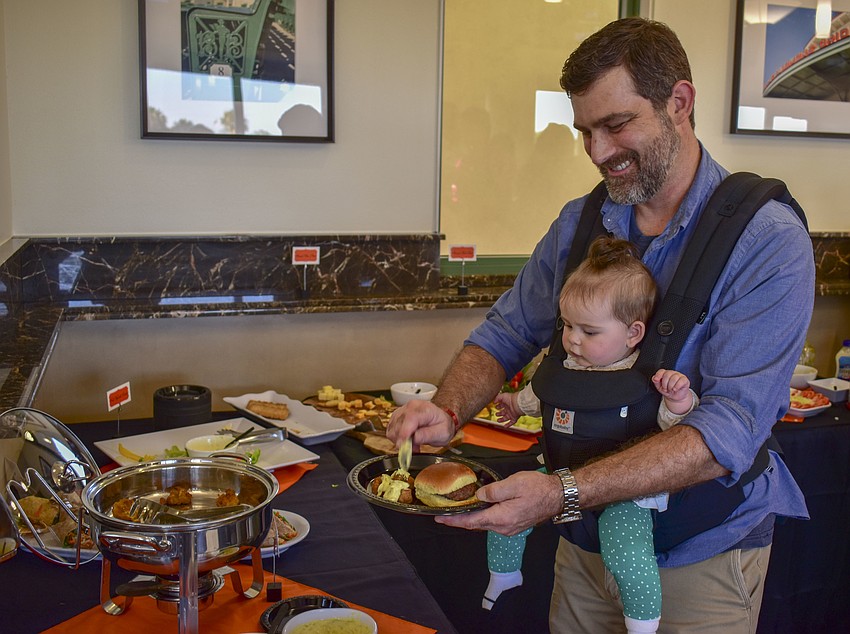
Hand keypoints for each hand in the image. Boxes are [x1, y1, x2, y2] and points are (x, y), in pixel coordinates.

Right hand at [387, 399, 455, 448]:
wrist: (441, 420)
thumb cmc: (442, 426)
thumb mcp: (442, 433)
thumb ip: (428, 435)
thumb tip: (414, 438)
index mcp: (424, 409)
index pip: (410, 418)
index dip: (404, 433)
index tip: (403, 446)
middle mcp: (411, 407)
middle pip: (398, 424)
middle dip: (404, 441)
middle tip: (414, 448)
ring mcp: (403, 410)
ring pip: (392, 428)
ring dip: (400, 440)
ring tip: (413, 444)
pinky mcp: (397, 416)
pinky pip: (390, 429)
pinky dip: (396, 438)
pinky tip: (407, 440)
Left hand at [435, 470, 562, 534]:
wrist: (558, 496)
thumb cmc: (538, 488)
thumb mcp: (513, 484)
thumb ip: (493, 491)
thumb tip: (478, 495)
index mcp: (501, 518)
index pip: (471, 522)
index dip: (453, 520)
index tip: (439, 518)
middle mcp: (504, 527)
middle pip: (476, 524)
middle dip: (459, 519)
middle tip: (444, 513)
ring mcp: (509, 528)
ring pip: (485, 523)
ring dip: (471, 518)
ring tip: (458, 509)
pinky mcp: (514, 524)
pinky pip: (493, 522)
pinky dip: (483, 517)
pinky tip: (479, 508)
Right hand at [493, 392, 521, 425]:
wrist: (517, 403)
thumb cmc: (511, 398)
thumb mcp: (502, 396)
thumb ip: (497, 398)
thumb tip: (494, 402)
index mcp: (506, 403)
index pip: (502, 405)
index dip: (498, 406)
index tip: (496, 407)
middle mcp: (509, 409)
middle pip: (503, 412)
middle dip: (499, 414)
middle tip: (496, 414)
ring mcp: (512, 413)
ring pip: (506, 418)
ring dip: (502, 420)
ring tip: (498, 420)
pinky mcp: (514, 417)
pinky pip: (511, 422)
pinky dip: (508, 425)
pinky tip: (504, 426)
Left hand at [652, 369, 692, 413]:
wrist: (675, 397)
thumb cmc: (667, 390)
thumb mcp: (659, 387)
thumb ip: (656, 382)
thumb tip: (654, 378)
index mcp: (665, 373)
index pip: (661, 371)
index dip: (658, 375)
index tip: (656, 380)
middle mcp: (672, 373)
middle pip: (667, 374)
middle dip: (665, 384)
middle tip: (665, 389)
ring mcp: (679, 375)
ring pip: (674, 378)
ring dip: (670, 386)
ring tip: (670, 390)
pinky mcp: (685, 380)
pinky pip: (681, 381)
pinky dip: (677, 386)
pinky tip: (675, 389)